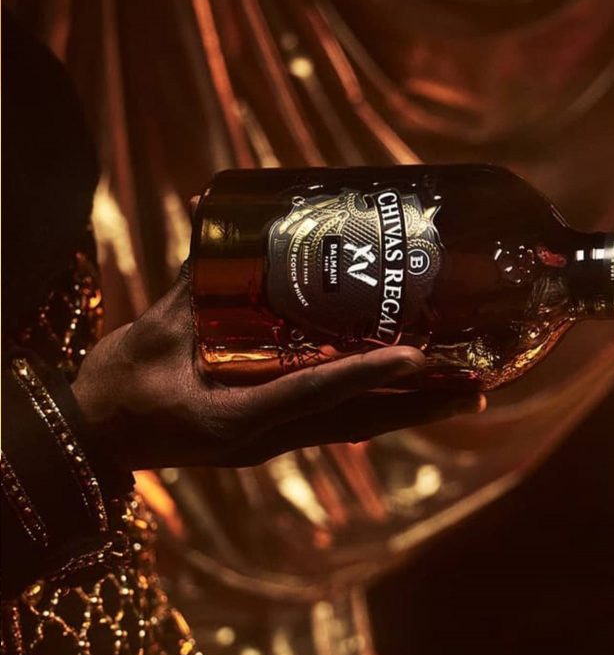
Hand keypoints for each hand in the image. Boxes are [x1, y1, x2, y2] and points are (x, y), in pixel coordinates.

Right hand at [73, 267, 483, 469]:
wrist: (96, 434)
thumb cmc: (122, 385)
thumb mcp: (156, 334)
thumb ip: (194, 278)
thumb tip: (220, 211)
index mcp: (235, 417)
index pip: (313, 393)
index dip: (365, 372)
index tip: (415, 356)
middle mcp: (268, 437)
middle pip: (360, 421)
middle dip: (419, 405)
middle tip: (477, 386)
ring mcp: (275, 442)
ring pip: (359, 427)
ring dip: (412, 411)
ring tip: (466, 393)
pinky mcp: (274, 436)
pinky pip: (339, 422)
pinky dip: (378, 405)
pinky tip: (409, 392)